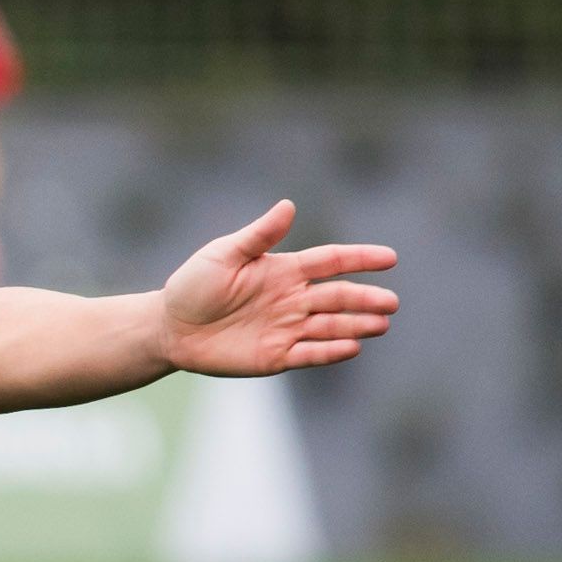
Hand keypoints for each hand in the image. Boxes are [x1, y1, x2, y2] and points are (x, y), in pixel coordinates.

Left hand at [157, 201, 397, 377]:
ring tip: (380, 324)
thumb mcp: (223, 255)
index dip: (360, 259)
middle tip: (391, 302)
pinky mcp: (277, 356)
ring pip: (331, 326)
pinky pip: (310, 353)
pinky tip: (352, 347)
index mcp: (285, 270)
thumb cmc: (193, 285)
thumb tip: (289, 205)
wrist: (170, 328)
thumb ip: (259, 235)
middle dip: (366, 299)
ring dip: (356, 325)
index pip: (331, 261)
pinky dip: (331, 351)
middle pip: (338, 297)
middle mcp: (293, 299)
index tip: (390, 258)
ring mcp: (287, 328)